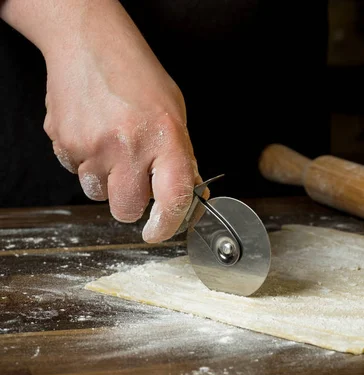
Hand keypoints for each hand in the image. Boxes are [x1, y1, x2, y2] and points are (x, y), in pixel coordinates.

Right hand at [6, 1, 201, 242]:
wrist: (89, 44)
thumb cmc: (137, 76)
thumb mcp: (175, 114)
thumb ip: (182, 158)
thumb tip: (190, 197)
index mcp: (165, 138)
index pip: (172, 199)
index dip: (169, 225)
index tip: (161, 232)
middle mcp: (128, 147)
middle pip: (127, 210)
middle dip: (133, 204)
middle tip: (137, 181)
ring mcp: (92, 147)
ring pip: (99, 195)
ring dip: (109, 182)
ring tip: (115, 147)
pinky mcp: (64, 144)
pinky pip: (77, 174)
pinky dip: (87, 164)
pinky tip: (95, 136)